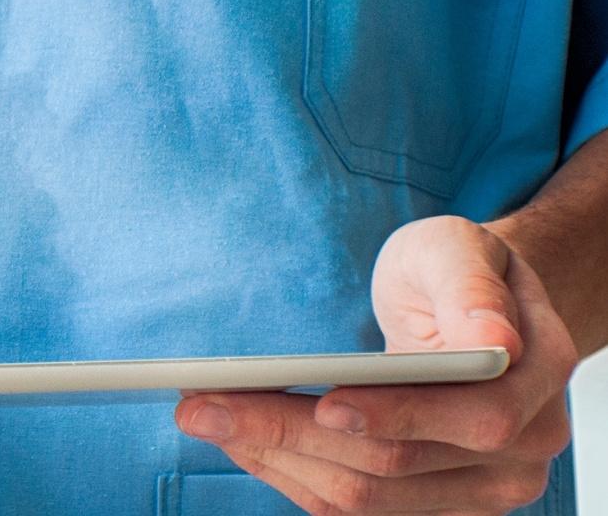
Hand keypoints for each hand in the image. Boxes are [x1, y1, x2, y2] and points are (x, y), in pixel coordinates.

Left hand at [176, 216, 577, 514]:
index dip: (394, 417)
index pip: (471, 420)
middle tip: (201, 405)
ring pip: (367, 496)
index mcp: (536, 381)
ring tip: (205, 417)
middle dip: (288, 433)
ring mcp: (480, 488)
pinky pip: (357, 507)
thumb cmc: (453, 271)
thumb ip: (471, 287)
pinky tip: (243, 438)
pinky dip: (291, 473)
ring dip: (275, 459)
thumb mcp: (457, 248)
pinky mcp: (433, 504)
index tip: (321, 402)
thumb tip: (492, 339)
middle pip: (395, 464)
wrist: (466, 312)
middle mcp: (521, 451)